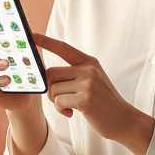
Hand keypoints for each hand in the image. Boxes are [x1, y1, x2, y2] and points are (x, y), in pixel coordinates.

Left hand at [34, 33, 154, 154]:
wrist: (123, 120)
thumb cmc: (103, 103)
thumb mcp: (91, 81)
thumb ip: (73, 74)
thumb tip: (45, 76)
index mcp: (89, 62)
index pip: (63, 48)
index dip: (46, 41)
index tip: (31, 34)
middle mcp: (89, 69)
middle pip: (50, 73)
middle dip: (50, 89)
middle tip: (61, 100)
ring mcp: (88, 83)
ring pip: (53, 89)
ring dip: (56, 102)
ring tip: (70, 107)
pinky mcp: (85, 98)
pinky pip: (58, 101)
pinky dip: (61, 110)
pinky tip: (72, 113)